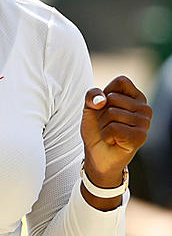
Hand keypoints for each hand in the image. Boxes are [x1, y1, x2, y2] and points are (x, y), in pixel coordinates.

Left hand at [80, 75, 150, 206]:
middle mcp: (144, 108)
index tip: (104, 107)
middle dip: (101, 113)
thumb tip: (101, 100)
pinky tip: (113, 140)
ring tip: (110, 133)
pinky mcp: (140, 137)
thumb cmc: (97, 129)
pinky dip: (106, 135)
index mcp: (136, 97)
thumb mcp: (90, 107)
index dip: (105, 93)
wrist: (97, 154)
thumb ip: (92, 95)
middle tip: (106, 124)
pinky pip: (114, 128)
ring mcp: (145, 123)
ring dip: (103, 125)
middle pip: (113, 98)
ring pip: (112, 113)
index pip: (122, 81)